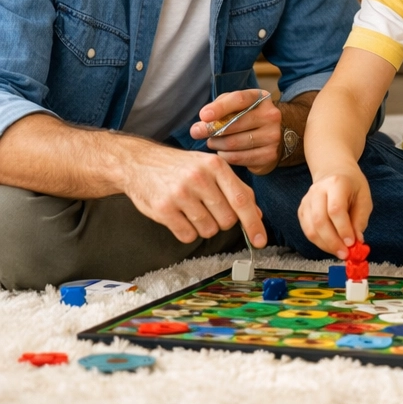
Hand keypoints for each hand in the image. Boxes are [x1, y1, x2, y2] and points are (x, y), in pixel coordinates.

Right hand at [120, 142, 265, 246]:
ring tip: (192, 209)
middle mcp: (199, 178)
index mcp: (216, 165)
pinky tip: (180, 216)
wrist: (140, 163)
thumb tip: (257, 214)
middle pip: (227, 219)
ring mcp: (180, 193)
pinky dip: (187, 232)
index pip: (242, 199)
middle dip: (222, 221)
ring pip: (208, 230)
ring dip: (204, 226)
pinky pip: (187, 236)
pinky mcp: (163, 209)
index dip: (254, 223)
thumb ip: (235, 188)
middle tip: (209, 208)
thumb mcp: (210, 167)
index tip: (261, 240)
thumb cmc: (181, 167)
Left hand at [189, 89, 281, 174]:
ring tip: (212, 142)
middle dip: (210, 129)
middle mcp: (271, 116)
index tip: (203, 116)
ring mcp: (272, 136)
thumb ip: (220, 107)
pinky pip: (238, 158)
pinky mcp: (269, 155)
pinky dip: (225, 156)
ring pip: (233, 143)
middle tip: (196, 132)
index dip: (220, 108)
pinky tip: (223, 151)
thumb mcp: (237, 105)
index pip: (239, 99)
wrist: (274, 135)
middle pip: (234, 124)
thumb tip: (202, 122)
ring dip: (216, 144)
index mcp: (261, 98)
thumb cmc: (247, 117)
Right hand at [298, 162, 372, 258]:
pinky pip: (307, 231)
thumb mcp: (364, 197)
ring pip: (311, 228)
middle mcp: (318, 190)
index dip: (342, 228)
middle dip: (332, 241)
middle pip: (320, 220)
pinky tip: (331, 245)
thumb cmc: (352, 185)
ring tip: (340, 252)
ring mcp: (307, 200)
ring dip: (325, 245)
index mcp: (336, 183)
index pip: (335, 209)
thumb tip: (357, 241)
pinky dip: (319, 242)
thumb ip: (361, 219)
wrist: (334, 172)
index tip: (351, 243)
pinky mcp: (302, 210)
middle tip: (345, 254)